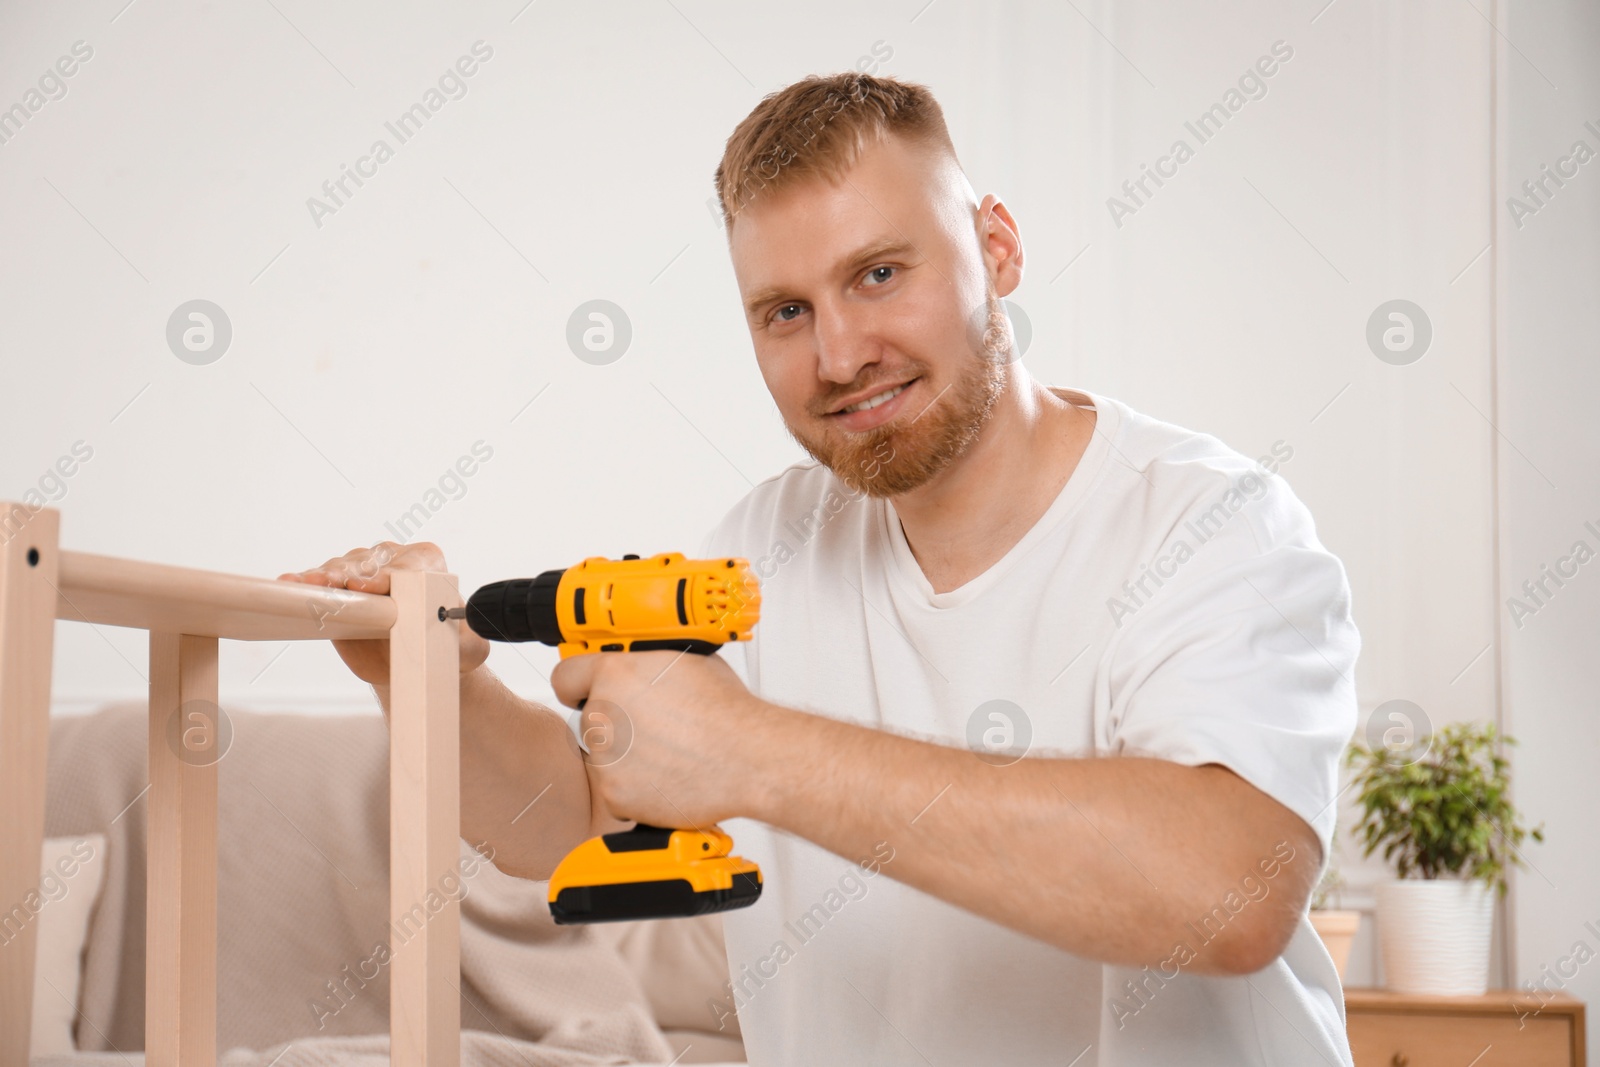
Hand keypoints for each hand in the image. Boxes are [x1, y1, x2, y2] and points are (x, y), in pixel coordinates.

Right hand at [276, 541, 488, 684]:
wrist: (414, 663)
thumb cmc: (445, 648)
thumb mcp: (469, 649)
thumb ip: (473, 639)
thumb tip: (466, 627)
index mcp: (426, 563)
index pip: (407, 564)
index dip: (391, 574)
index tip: (376, 585)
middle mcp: (390, 560)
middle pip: (368, 562)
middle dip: (354, 573)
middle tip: (342, 585)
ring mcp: (358, 572)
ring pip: (339, 568)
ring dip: (325, 576)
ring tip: (313, 585)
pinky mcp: (334, 590)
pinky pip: (317, 581)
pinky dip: (303, 582)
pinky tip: (292, 584)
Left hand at [550, 649, 758, 828]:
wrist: (748, 759)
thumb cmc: (727, 713)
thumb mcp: (686, 661)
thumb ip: (648, 661)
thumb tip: (641, 661)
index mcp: (615, 675)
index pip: (566, 676)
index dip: (579, 684)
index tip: (584, 691)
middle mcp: (603, 715)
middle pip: (590, 719)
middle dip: (615, 723)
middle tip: (652, 727)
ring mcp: (605, 758)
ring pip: (604, 757)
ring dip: (627, 757)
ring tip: (669, 753)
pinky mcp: (615, 795)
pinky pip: (617, 790)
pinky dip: (637, 788)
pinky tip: (668, 776)